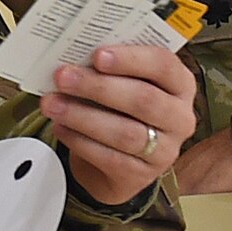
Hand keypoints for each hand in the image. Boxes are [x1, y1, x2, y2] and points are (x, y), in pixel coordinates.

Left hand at [40, 45, 197, 206]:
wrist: (119, 158)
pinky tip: (60, 128)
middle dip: (98, 87)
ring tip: (52, 104)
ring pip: (125, 132)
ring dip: (83, 116)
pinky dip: (80, 141)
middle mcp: (180, 117)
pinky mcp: (142, 175)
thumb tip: (72, 58)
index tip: (97, 55)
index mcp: (180, 84)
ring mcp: (165, 150)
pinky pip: (110, 158)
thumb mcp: (123, 83)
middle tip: (63, 77)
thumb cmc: (120, 108)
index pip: (164, 65)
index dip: (131, 59)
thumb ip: (108, 69)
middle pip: (143, 99)